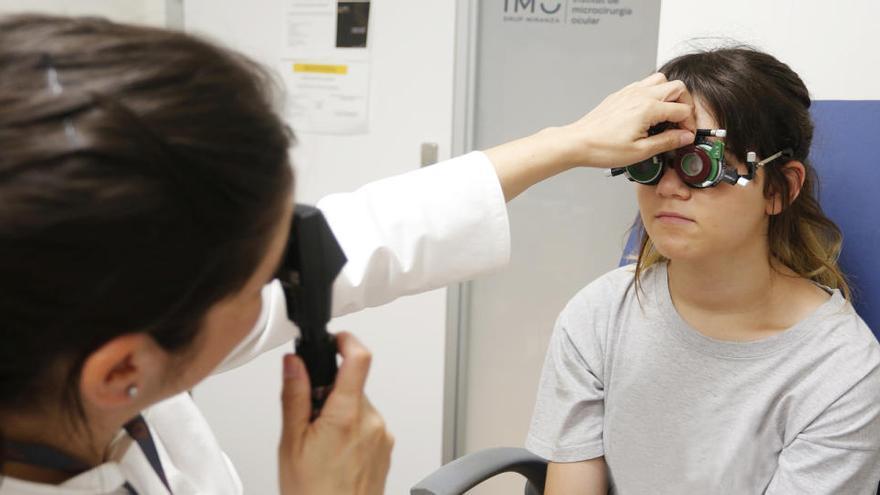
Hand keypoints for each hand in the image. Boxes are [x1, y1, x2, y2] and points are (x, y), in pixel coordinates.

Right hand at [278, 332, 393, 494]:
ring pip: (359, 407)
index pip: (359, 359)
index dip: (347, 341)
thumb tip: (294, 364)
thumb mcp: (291, 443)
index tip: (336, 338)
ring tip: (322, 446)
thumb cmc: (314, 494)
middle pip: (353, 387)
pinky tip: (336, 455)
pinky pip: (369, 426)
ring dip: (341, 415)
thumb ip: (294, 397)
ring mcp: (382, 436)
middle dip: (331, 394)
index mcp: (346, 415)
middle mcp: (371, 421)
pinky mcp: (387, 448)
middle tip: (311, 420)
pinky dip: (352, 431)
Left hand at [560, 72, 695, 167]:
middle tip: (680, 123)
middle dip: (684, 105)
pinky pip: (644, 84)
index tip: (685, 136)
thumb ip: (667, 142)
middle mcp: (640, 95)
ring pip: (661, 80)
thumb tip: (685, 137)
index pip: (683, 110)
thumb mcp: (640, 151)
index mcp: (648, 108)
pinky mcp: (621, 94)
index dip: (688, 125)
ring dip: (669, 95)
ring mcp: (630, 92)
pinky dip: (653, 94)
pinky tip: (649, 112)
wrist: (579, 142)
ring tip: (666, 115)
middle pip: (677, 87)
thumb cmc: (603, 148)